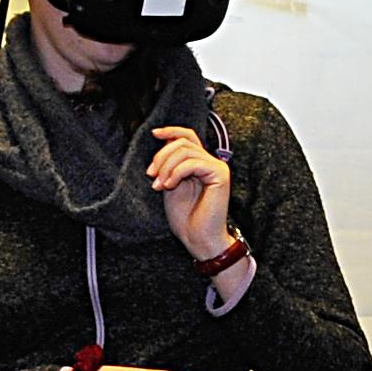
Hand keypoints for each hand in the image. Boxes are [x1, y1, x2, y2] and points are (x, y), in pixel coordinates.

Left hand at [147, 124, 231, 260]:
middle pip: (182, 142)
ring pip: (185, 151)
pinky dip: (176, 173)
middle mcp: (210, 162)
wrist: (198, 239)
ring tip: (159, 186)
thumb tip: (164, 142)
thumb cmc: (185, 218)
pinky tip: (168, 186)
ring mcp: (217, 167)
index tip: (154, 134)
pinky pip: (192, 163)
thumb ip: (170, 164)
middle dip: (161, 156)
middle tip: (151, 176)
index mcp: (199, 163)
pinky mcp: (220, 175)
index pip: (188, 136)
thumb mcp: (170, 184)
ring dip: (166, 166)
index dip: (171, 131)